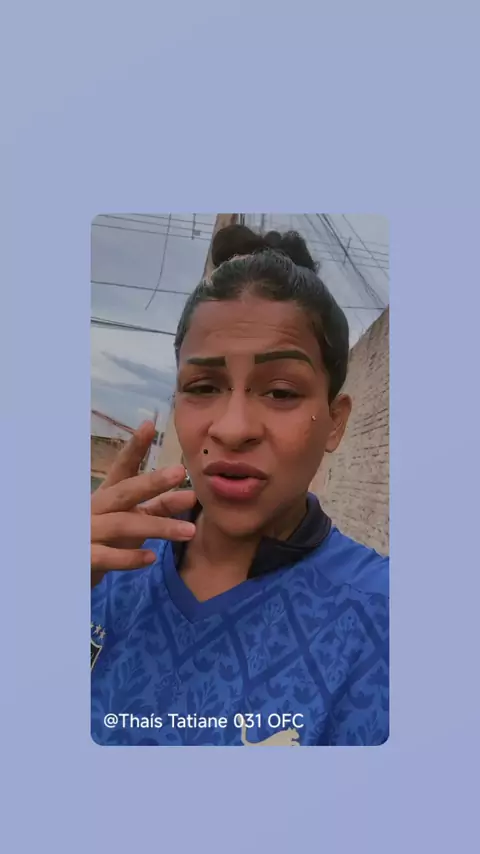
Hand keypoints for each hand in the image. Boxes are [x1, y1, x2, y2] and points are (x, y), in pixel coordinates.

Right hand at [91, 421, 195, 584]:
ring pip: (123, 524)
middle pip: (124, 491)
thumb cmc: (105, 536)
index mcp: (107, 494)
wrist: (68, 565)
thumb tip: (191, 495)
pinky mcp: (84, 557)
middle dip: (151, 481)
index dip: (135, 448)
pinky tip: (150, 557)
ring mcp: (88, 531)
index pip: (122, 468)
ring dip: (159, 527)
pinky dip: (129, 557)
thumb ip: (160, 507)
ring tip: (190, 530)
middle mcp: (96, 508)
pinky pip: (107, 556)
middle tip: (180, 471)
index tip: (149, 426)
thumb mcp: (132, 517)